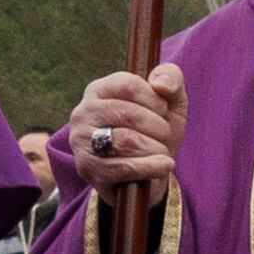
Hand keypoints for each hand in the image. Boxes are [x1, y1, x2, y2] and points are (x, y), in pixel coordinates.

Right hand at [60, 64, 188, 195]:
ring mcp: (81, 141)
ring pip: (125, 141)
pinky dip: (149, 167)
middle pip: (128, 114)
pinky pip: (123, 166)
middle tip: (165, 135)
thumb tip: (161, 85)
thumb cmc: (155, 130)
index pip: (129, 86)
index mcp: (99, 89)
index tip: (164, 111)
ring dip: (155, 147)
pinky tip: (165, 165)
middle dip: (158, 127)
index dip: (155, 100)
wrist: (146, 174)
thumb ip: (171, 78)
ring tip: (163, 152)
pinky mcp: (87, 168)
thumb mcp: (170, 100)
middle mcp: (83, 112)